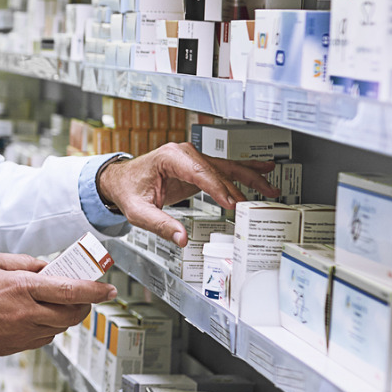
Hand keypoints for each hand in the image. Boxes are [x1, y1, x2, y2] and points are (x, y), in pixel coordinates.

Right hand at [0, 251, 114, 359]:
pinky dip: (50, 327)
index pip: (70, 290)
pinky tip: (39, 317)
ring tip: (59, 303)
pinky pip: (46, 338)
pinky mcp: (17, 347)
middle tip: (87, 295)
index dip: (95, 290)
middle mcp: (27, 313)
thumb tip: (46, 266)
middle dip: (86, 304)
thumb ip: (23, 262)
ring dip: (67, 315)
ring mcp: (23, 334)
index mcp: (21, 288)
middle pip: (73, 313)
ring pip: (61, 327)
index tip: (108, 289)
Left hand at [96, 143, 277, 247]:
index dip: (219, 189)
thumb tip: (181, 238)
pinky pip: (223, 169)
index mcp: (170, 158)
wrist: (120, 181)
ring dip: (250, 176)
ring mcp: (192, 158)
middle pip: (219, 169)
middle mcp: (184, 153)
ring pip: (226, 167)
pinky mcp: (197, 167)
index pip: (201, 173)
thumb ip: (159, 224)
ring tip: (270, 186)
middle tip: (261, 197)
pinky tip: (263, 169)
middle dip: (242, 184)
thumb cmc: (127, 190)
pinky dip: (243, 170)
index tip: (232, 203)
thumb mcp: (138, 211)